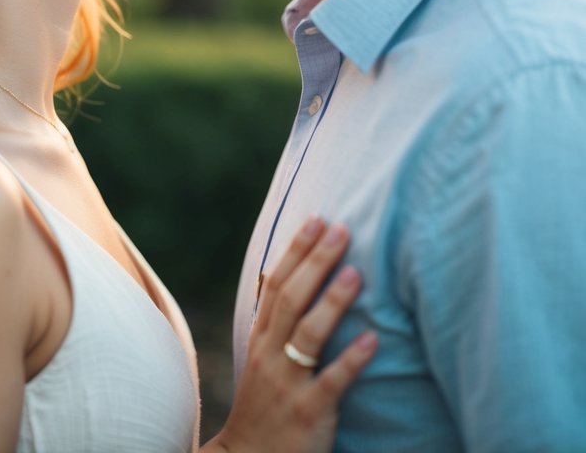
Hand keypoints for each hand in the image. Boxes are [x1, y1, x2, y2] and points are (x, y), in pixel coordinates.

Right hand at [205, 218, 376, 452]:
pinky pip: (331, 383)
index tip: (316, 219)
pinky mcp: (308, 413)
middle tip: (341, 229)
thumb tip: (282, 273)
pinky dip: (351, 360)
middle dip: (315, 261)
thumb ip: (274, 321)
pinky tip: (372, 341)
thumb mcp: (261, 357)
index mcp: (261, 338)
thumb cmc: (264, 405)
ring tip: (356, 272)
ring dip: (332, 301)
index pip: (276, 284)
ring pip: (308, 335)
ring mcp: (288, 384)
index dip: (296, 250)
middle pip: (291, 299)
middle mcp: (270, 355)